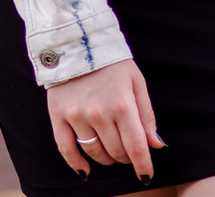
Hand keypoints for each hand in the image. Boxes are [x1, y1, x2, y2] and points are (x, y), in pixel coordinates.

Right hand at [47, 58, 164, 178]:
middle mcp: (99, 113)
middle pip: (116, 152)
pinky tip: (85, 170)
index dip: (144, 166)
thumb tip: (156, 145)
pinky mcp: (58, 116)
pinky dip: (77, 164)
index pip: (136, 147)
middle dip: (126, 158)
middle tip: (128, 152)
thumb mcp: (136, 81)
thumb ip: (146, 115)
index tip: (147, 175)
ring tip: (111, 153)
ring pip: (95, 153)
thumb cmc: (111, 61)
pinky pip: (66, 149)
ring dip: (106, 159)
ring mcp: (77, 116)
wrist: (77, 39)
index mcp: (122, 104)